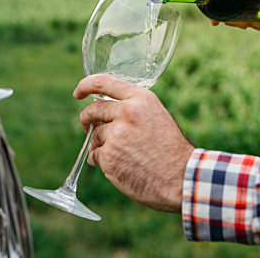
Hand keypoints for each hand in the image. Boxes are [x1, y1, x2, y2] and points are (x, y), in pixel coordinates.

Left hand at [73, 74, 194, 212]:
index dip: (85, 86)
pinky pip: (94, 156)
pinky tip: (118, 167)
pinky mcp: (109, 156)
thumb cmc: (171, 150)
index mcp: (140, 99)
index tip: (78, 93)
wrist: (181, 178)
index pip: (103, 82)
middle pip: (93, 110)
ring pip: (94, 136)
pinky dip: (101, 162)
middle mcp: (127, 112)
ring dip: (99, 145)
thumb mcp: (157, 117)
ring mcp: (116, 135)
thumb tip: (108, 112)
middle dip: (87, 119)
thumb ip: (134, 109)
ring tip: (120, 155)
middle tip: (88, 127)